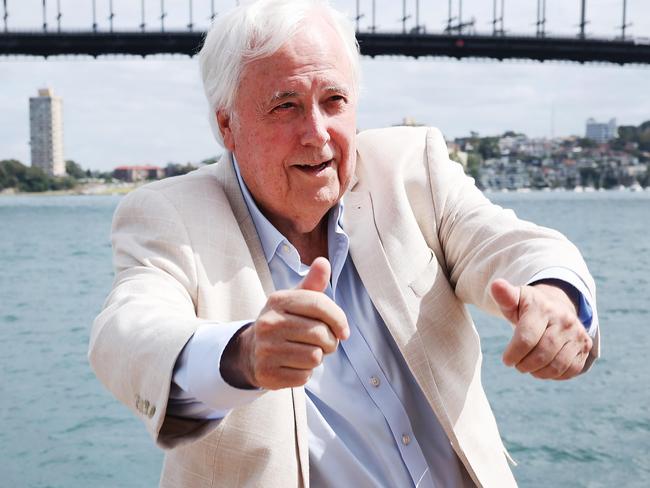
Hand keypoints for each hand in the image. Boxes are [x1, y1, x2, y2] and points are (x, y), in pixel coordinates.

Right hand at [222, 257, 348, 389]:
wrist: (251, 352)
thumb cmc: (283, 322)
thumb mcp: (295, 300)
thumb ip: (312, 283)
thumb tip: (323, 262)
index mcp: (278, 301)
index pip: (319, 304)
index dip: (339, 319)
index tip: (344, 331)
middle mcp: (268, 323)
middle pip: (320, 333)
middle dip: (330, 342)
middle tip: (323, 343)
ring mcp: (265, 349)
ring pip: (315, 357)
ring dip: (318, 358)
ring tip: (307, 352)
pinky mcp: (267, 373)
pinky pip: (304, 376)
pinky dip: (305, 373)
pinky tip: (294, 365)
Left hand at [490, 278, 592, 379]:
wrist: (555, 306)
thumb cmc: (527, 307)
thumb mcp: (515, 299)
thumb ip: (504, 296)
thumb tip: (495, 285)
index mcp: (543, 308)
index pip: (527, 338)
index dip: (514, 353)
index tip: (506, 360)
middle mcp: (564, 320)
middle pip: (542, 354)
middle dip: (525, 365)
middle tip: (517, 365)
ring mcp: (577, 334)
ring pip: (557, 365)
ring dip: (539, 372)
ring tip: (528, 367)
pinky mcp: (585, 346)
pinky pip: (571, 370)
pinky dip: (555, 375)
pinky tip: (543, 369)